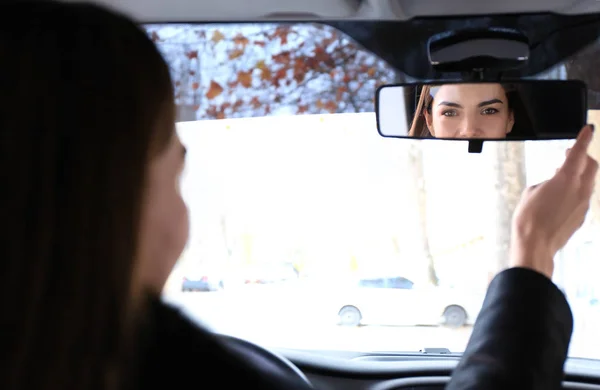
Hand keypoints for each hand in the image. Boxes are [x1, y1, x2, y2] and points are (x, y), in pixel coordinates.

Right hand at [509, 124, 597, 277]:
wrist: (536, 245)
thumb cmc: (528, 219)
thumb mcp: (530, 193)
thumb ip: (546, 184)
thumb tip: (553, 185)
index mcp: (566, 180)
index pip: (579, 153)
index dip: (584, 139)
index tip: (588, 129)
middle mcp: (580, 190)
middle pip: (591, 166)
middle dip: (583, 157)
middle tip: (571, 154)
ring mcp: (583, 205)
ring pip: (588, 182)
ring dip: (578, 175)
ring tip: (561, 178)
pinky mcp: (581, 217)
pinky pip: (582, 198)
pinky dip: (575, 192)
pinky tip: (560, 198)